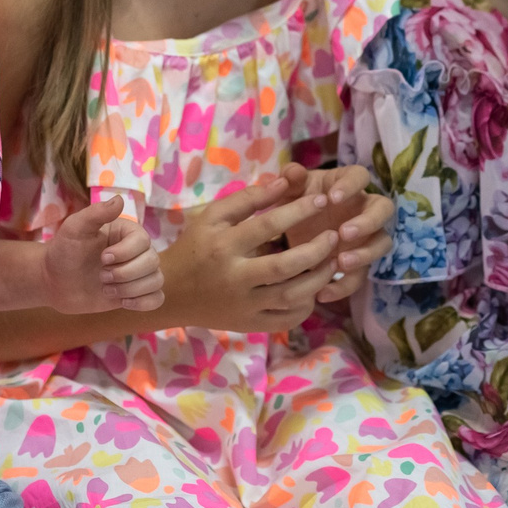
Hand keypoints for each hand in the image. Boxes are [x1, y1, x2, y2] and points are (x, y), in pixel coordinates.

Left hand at [45, 194, 164, 313]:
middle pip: (152, 262)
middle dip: (125, 274)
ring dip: (130, 289)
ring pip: (156, 281)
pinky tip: (123, 302)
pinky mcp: (135, 293)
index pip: (143, 241)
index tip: (102, 258)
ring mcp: (137, 273)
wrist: (55, 281)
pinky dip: (144, 303)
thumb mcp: (74, 228)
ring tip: (107, 289)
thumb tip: (120, 199)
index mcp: (127, 232)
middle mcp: (137, 251)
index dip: (125, 253)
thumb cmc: (64, 251)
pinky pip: (156, 299)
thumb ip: (96, 213)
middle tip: (101, 276)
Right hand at [160, 171, 341, 334]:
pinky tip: (315, 289)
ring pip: (290, 297)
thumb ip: (248, 199)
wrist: (172, 293)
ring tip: (333, 261)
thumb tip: (284, 182)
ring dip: (319, 279)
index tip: (322, 199)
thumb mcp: (213, 216)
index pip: (268, 225)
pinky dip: (306, 305)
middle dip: (316, 250)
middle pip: (284, 267)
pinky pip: (286, 319)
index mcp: (225, 246)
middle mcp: (235, 278)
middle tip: (335, 236)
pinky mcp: (250, 325)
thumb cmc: (195, 247)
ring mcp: (244, 306)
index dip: (299, 210)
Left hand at [284, 167, 393, 303]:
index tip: (332, 198)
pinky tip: (323, 292)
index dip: (351, 186)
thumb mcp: (290, 189)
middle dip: (368, 222)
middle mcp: (363, 208)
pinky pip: (360, 275)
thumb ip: (290, 179)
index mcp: (347, 183)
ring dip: (365, 253)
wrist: (291, 228)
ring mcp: (365, 236)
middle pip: (383, 210)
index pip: (360, 176)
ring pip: (382, 243)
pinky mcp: (358, 262)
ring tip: (341, 262)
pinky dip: (345, 285)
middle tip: (344, 233)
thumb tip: (292, 173)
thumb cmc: (297, 200)